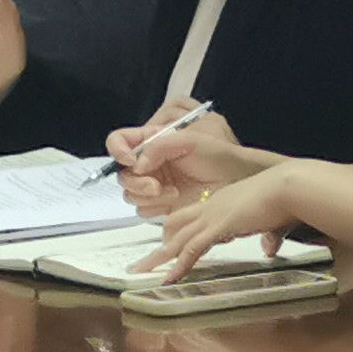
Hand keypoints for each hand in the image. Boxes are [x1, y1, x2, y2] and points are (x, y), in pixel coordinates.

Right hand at [110, 101, 252, 211]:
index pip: (119, 141)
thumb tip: (137, 163)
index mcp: (152, 142)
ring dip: (148, 196)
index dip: (118, 149)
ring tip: (173, 192)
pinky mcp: (160, 205)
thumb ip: (160, 145)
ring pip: (130, 194)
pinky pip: (143, 210)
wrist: (234, 182)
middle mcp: (149, 163)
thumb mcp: (191, 141)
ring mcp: (153, 185)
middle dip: (136, 182)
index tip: (131, 160)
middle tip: (156, 185)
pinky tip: (175, 200)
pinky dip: (156, 207)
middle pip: (122, 173)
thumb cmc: (219, 156)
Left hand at [145, 163, 307, 281]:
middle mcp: (211, 206)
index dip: (177, 234)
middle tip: (141, 264)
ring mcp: (213, 215)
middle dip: (158, 248)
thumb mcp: (271, 220)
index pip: (191, 218)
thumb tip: (270, 250)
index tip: (167, 248)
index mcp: (221, 201)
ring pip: (177, 239)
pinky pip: (193, 248)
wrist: (289, 186)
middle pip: (174, 226)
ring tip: (140, 272)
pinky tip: (169, 277)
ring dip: (158, 258)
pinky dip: (180, 264)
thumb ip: (268, 236)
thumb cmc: (285, 199)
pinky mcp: (219, 225)